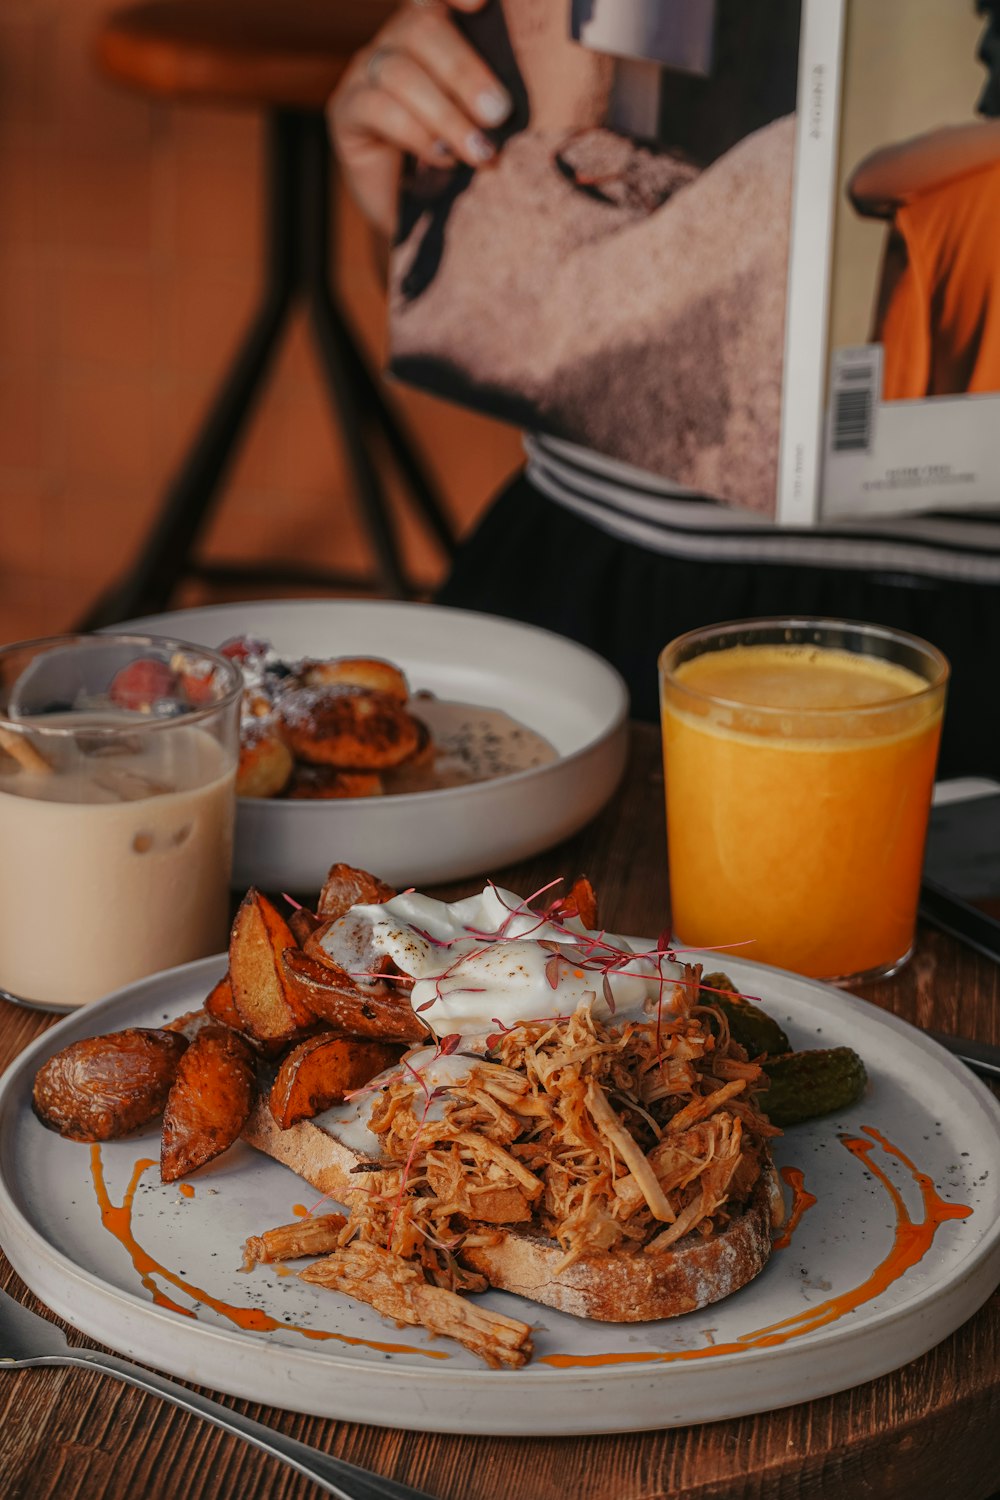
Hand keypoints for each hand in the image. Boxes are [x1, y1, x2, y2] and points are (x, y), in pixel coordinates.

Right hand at [329, 0, 511, 236]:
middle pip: (421, 28)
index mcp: (435, 29)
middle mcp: (398, 41)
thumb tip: (545, 91)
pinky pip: (377, 108)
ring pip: (399, 71)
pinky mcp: (345, 111)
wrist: (423, 218)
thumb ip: (503, 98)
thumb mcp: (491, 125)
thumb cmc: (465, 165)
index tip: (481, 2)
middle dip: (464, 72)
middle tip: (500, 114)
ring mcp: (366, 72)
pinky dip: (416, 134)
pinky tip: (444, 159)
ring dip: (445, 114)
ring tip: (481, 153)